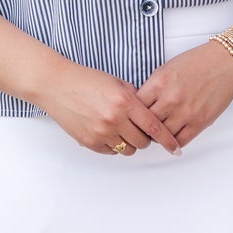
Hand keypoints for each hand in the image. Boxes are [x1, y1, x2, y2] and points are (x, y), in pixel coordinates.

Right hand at [35, 62, 183, 156]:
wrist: (56, 85)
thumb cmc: (86, 81)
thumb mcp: (117, 83)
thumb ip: (136, 98)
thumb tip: (151, 114)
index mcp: (125, 102)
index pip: (155, 127)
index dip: (168, 139)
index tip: (175, 147)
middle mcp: (115, 119)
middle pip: (143, 142)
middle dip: (146, 138)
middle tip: (140, 130)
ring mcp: (101, 132)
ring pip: (128, 149)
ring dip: (130, 143)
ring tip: (122, 130)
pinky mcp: (90, 141)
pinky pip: (112, 152)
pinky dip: (114, 145)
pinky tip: (108, 132)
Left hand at [136, 40, 232, 148]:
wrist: (224, 63)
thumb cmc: (196, 62)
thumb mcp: (166, 69)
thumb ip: (152, 88)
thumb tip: (139, 106)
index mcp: (158, 83)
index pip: (135, 106)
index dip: (133, 113)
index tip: (134, 116)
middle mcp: (170, 99)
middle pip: (146, 123)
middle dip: (143, 127)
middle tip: (144, 129)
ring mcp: (185, 112)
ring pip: (162, 135)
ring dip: (159, 136)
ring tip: (159, 133)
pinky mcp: (200, 122)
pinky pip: (180, 140)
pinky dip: (174, 142)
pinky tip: (172, 138)